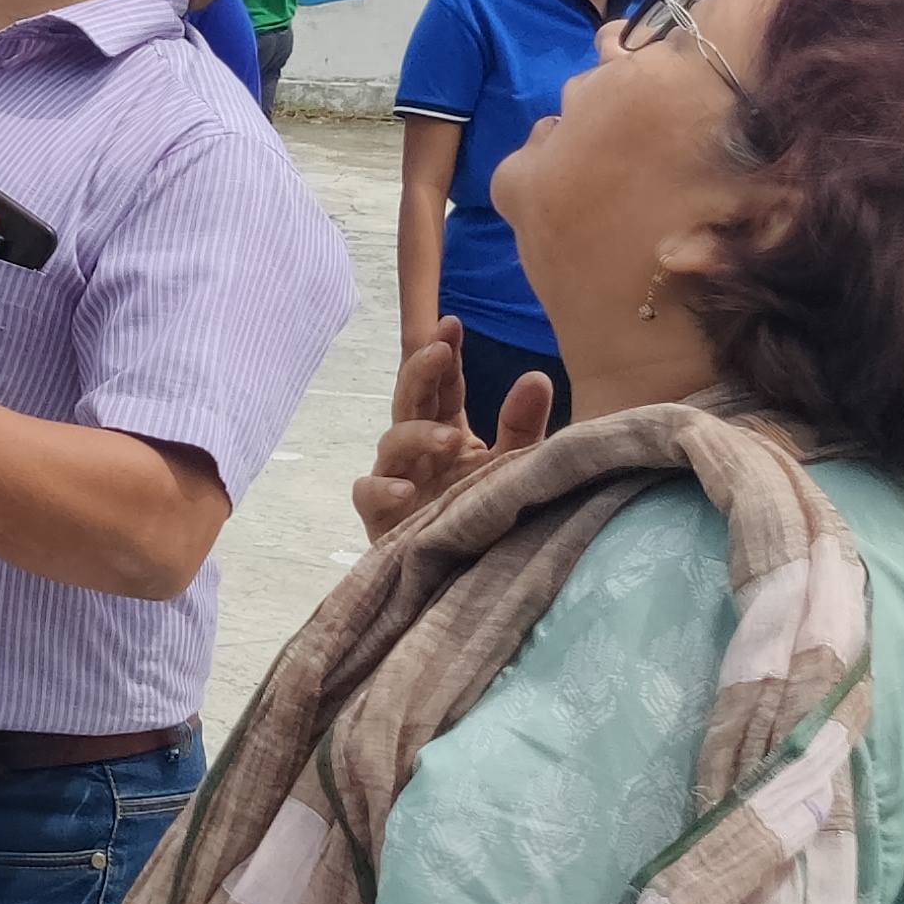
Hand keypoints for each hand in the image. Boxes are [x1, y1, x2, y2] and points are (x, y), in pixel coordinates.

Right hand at [351, 320, 546, 542]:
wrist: (465, 578)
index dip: (444, 355)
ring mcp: (396, 480)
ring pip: (391, 441)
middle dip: (422, 373)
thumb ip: (522, 426)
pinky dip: (381, 489)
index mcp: (446, 433)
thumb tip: (536, 377)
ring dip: (417, 434)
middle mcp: (417, 451)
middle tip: (440, 351)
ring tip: (450, 439)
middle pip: (410, 401)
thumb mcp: (513, 467)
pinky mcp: (381, 517)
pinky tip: (403, 490)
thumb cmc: (485, 517)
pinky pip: (367, 494)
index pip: (442, 387)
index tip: (452, 325)